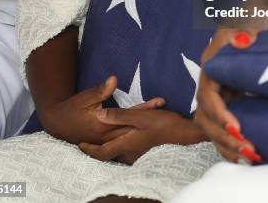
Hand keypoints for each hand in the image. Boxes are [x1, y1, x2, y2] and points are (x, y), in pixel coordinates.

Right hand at [40, 75, 164, 145]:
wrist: (58, 123)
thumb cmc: (72, 108)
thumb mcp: (85, 97)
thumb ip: (100, 90)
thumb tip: (114, 79)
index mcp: (104, 124)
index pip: (129, 116)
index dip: (146, 109)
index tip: (160, 102)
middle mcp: (108, 135)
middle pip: (135, 128)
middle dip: (152, 120)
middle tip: (169, 112)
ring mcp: (107, 141)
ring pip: (132, 136)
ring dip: (147, 128)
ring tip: (164, 119)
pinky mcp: (106, 142)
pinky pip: (125, 141)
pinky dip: (138, 137)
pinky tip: (150, 135)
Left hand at [79, 108, 205, 163]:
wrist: (188, 136)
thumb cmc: (165, 126)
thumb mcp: (141, 117)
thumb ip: (119, 116)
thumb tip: (98, 115)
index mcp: (126, 143)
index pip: (102, 152)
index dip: (89, 150)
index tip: (79, 145)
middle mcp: (131, 151)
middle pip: (110, 153)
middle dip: (98, 149)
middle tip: (88, 142)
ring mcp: (140, 152)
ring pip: (120, 150)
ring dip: (111, 144)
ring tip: (104, 136)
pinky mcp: (148, 148)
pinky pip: (130, 147)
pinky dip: (123, 142)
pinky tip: (127, 133)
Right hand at [195, 27, 261, 163]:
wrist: (265, 17)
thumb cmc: (255, 17)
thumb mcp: (249, 16)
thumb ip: (244, 26)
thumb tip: (242, 40)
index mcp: (213, 64)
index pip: (207, 95)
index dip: (219, 114)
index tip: (236, 128)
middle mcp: (212, 81)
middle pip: (205, 117)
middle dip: (223, 137)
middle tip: (249, 149)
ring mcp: (221, 93)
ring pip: (211, 127)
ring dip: (227, 145)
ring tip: (251, 157)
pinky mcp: (231, 102)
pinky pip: (222, 129)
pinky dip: (230, 146)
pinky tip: (247, 158)